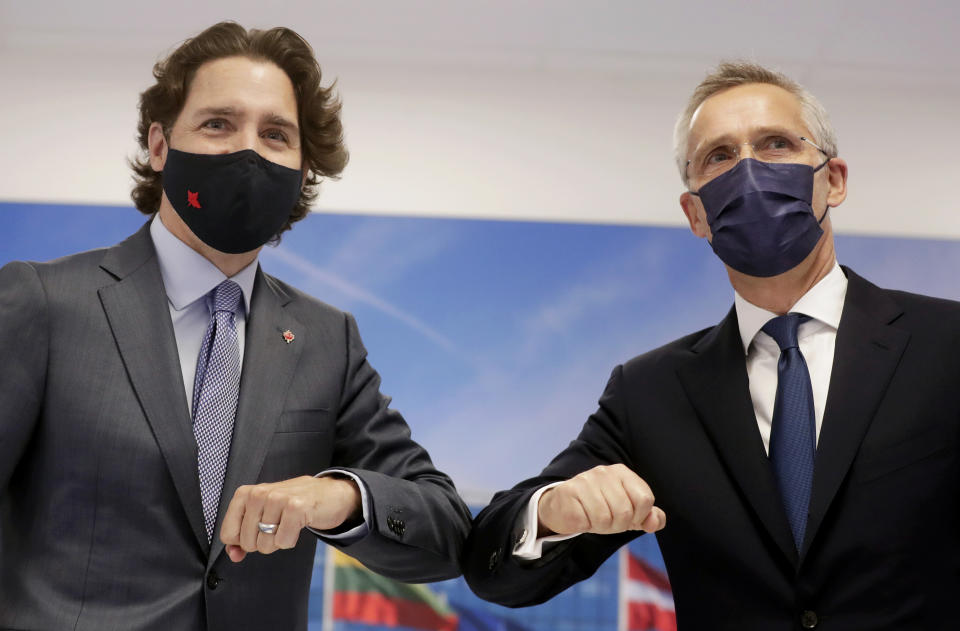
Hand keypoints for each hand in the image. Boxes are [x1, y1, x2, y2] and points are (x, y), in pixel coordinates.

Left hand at [220, 475, 360, 562]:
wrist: (329, 493)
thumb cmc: (292, 505)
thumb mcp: (262, 515)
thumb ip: (242, 536)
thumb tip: (233, 555)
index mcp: (245, 494)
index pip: (228, 535)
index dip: (243, 541)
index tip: (258, 530)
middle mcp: (258, 493)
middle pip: (246, 543)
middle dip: (263, 542)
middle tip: (278, 525)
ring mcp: (277, 498)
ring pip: (264, 545)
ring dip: (278, 542)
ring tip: (288, 524)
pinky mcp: (296, 507)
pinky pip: (283, 542)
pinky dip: (291, 540)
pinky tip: (298, 524)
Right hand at [537, 464, 665, 535]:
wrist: (563, 506)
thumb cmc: (599, 508)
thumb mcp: (628, 511)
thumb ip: (648, 516)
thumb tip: (655, 522)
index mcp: (622, 473)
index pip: (645, 499)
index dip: (639, 516)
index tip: (629, 517)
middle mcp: (604, 472)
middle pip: (626, 512)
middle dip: (618, 526)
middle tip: (607, 521)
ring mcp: (585, 481)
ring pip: (605, 519)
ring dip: (600, 527)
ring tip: (593, 518)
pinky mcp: (569, 493)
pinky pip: (586, 522)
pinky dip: (585, 525)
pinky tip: (580, 516)